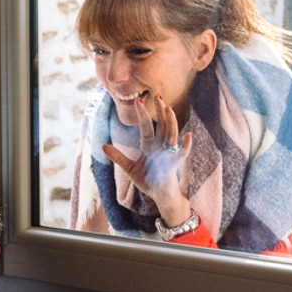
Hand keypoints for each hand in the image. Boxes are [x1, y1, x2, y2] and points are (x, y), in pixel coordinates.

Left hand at [102, 94, 192, 226]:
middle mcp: (160, 146)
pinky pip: (182, 153)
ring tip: (169, 108)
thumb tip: (103, 146)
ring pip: (171, 133)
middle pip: (161, 124)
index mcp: (150, 145)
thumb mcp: (130, 168)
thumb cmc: (148, 180)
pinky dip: (185, 145)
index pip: (146, 125)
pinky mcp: (174, 164)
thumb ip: (118, 157)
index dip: (142, 114)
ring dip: (170, 121)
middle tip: (157, 95)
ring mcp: (168, 153)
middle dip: (160, 111)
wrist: (159, 195)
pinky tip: (188, 136)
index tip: (137, 101)